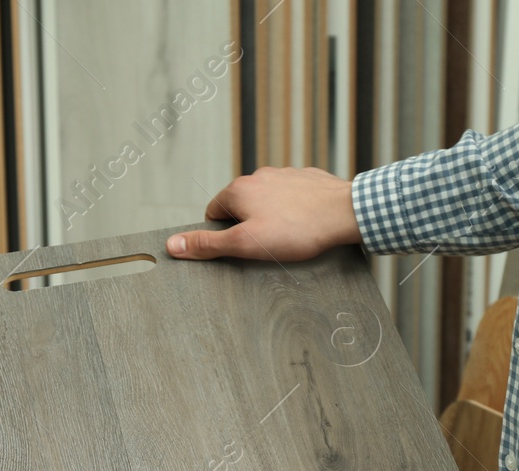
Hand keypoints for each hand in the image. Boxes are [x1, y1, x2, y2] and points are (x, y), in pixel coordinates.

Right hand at [166, 166, 360, 261]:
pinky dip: (293, 211)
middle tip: (266, 246)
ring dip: (271, 218)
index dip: (223, 236)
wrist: (345, 213)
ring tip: (289, 237)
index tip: (240, 248)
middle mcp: (259, 177)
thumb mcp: (245, 244)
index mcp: (238, 189)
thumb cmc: (297, 229)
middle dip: (248, 227)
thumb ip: (208, 245)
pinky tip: (305, 225)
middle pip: (240, 207)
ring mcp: (284, 175)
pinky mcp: (306, 180)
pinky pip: (291, 198)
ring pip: (267, 201)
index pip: (214, 214)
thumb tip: (173, 245)